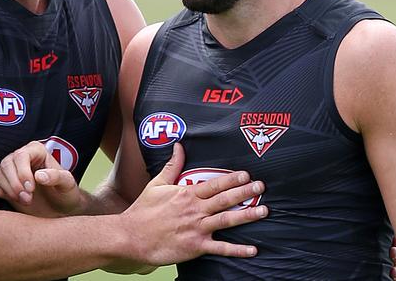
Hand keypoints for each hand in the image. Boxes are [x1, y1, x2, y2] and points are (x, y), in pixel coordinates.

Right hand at [0, 141, 81, 216]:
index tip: (31, 189)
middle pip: (6, 163)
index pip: (21, 155)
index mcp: (37, 151)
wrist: (60, 209)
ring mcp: (11, 169)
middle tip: (28, 199)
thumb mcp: (67, 184)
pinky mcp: (3, 182)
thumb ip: (57, 177)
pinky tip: (13, 199)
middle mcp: (22, 157)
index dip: (22, 172)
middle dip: (15, 184)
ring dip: (8, 190)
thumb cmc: (65, 194)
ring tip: (25, 201)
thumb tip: (39, 175)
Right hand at [118, 142, 267, 268]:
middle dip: (245, 192)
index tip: (247, 174)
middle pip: (225, 199)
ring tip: (264, 211)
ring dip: (247, 215)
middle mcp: (195, 210)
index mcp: (187, 194)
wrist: (131, 236)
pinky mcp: (196, 247)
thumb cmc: (144, 210)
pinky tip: (253, 249)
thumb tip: (179, 145)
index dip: (231, 179)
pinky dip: (237, 250)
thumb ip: (172, 165)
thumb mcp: (157, 184)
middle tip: (261, 187)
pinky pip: (220, 248)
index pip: (214, 184)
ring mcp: (197, 229)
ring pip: (227, 220)